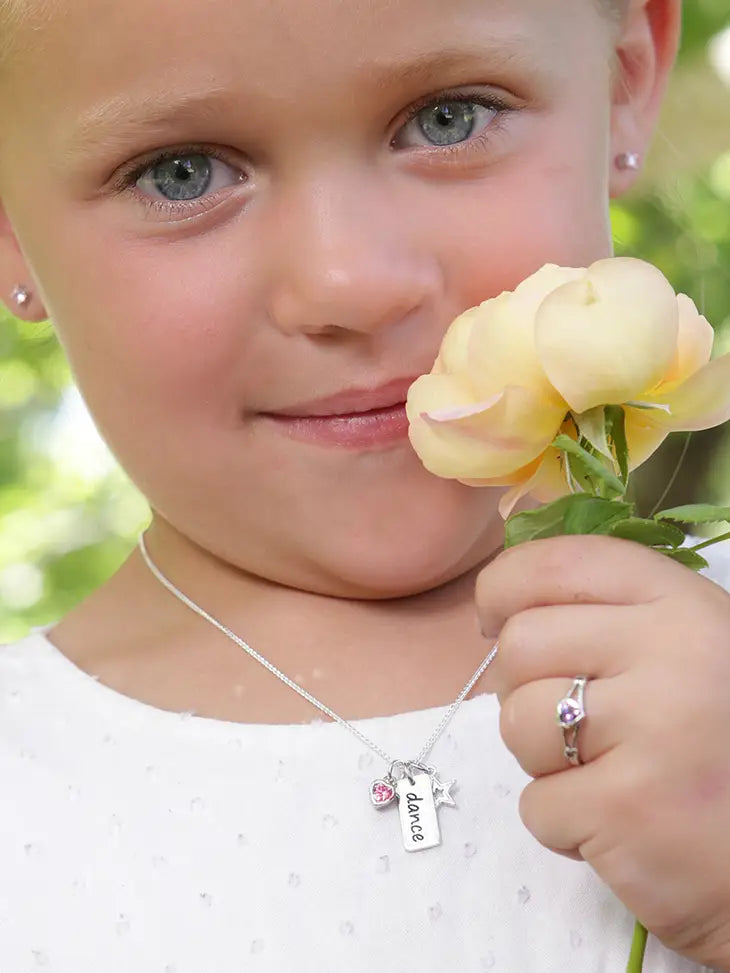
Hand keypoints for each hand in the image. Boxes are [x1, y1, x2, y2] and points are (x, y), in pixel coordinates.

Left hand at [476, 534, 729, 969]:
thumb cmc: (726, 746)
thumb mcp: (694, 650)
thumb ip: (616, 618)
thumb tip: (507, 609)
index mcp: (685, 605)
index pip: (559, 564)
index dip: (504, 587)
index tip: (495, 620)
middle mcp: (671, 655)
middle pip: (522, 645)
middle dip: (525, 689)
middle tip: (571, 724)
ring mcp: (650, 733)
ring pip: (517, 723)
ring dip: (543, 760)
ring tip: (607, 776)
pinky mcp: (625, 811)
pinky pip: (536, 804)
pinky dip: (565, 825)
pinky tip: (622, 826)